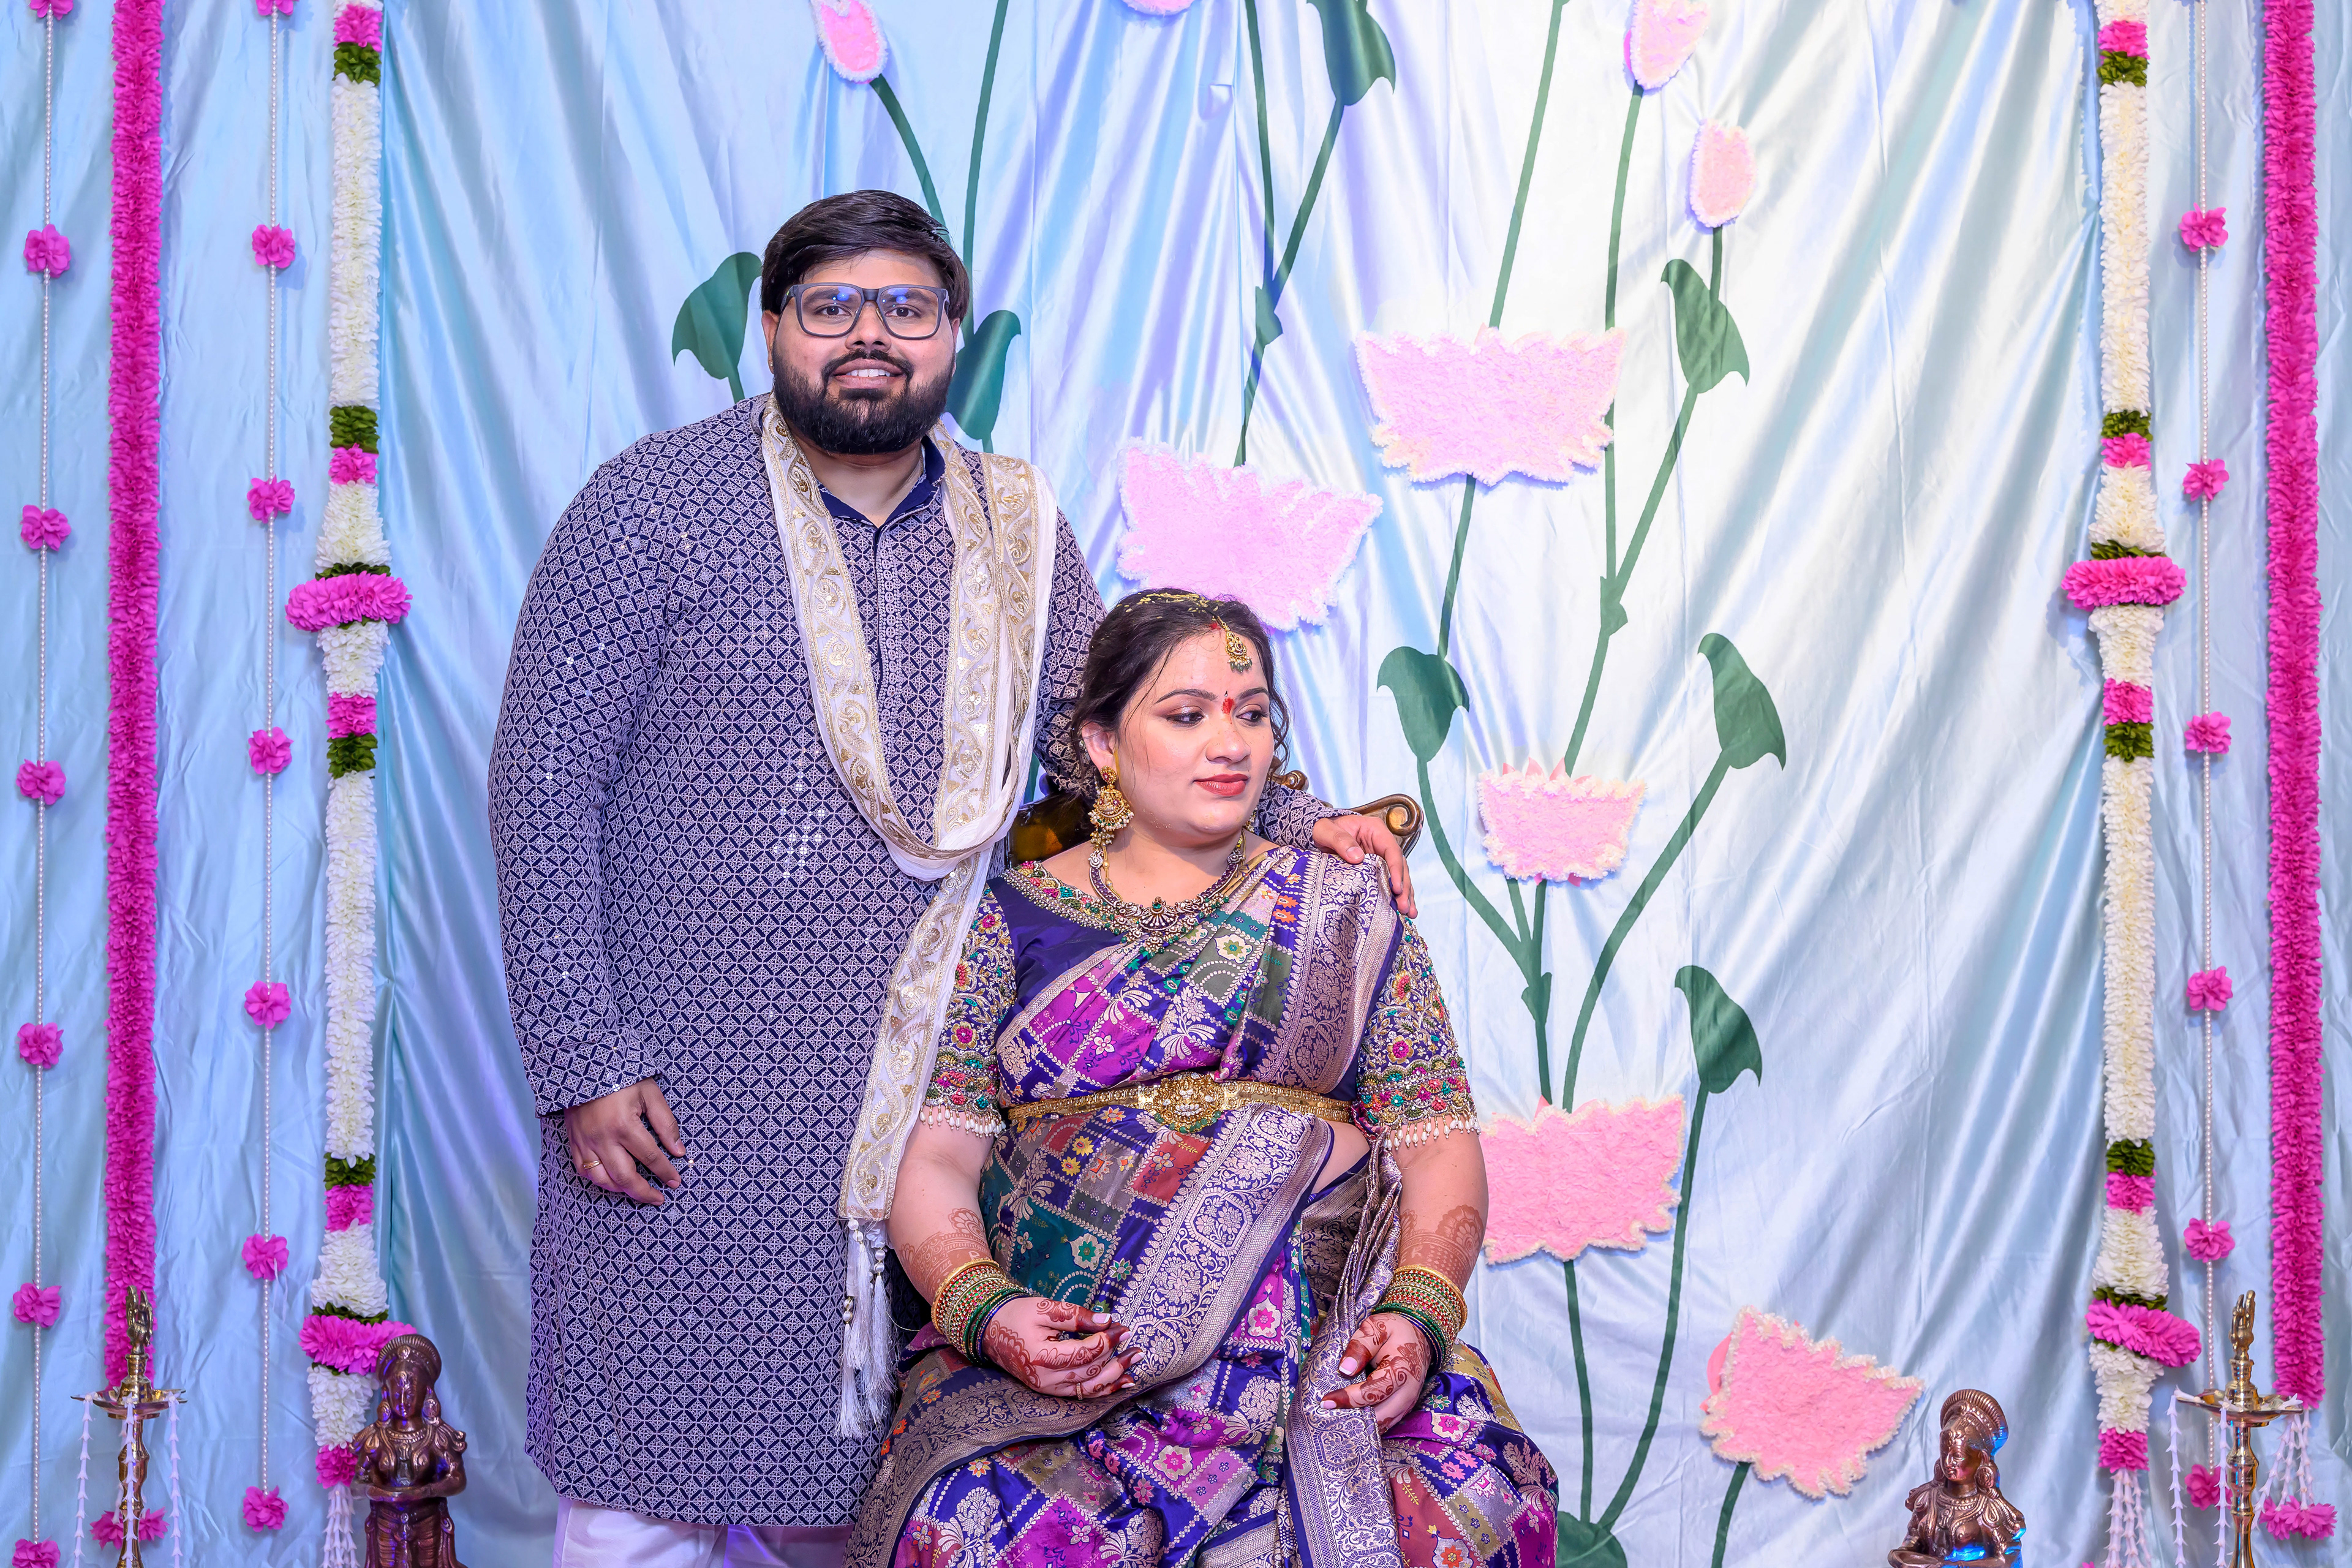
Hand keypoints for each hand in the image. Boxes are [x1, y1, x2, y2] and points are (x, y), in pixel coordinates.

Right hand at [563, 1077, 684, 1204]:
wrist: (584, 1065)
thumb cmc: (621, 1077)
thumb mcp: (650, 1093)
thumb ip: (665, 1123)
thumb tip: (678, 1151)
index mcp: (624, 1125)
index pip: (650, 1157)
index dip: (665, 1173)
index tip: (676, 1182)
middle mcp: (602, 1138)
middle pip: (625, 1177)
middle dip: (644, 1192)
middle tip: (658, 1198)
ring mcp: (585, 1142)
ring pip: (602, 1179)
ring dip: (621, 1190)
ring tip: (637, 1191)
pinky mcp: (574, 1142)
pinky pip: (583, 1171)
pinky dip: (599, 1180)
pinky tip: (612, 1180)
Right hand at [980, 1298, 1135, 1398]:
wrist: (991, 1331)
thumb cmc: (1017, 1315)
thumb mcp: (1045, 1308)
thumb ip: (1075, 1315)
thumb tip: (1106, 1321)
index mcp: (1041, 1356)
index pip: (1083, 1353)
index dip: (1107, 1341)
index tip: (1123, 1328)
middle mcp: (1044, 1378)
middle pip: (1090, 1373)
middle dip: (1116, 1358)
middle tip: (1135, 1344)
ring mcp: (1047, 1388)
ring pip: (1089, 1388)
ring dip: (1115, 1376)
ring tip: (1135, 1361)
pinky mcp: (1050, 1390)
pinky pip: (1081, 1393)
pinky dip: (1104, 1389)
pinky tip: (1123, 1381)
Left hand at [1311, 814, 1417, 918]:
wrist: (1320, 833)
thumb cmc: (1324, 828)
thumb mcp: (1326, 830)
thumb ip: (1340, 840)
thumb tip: (1358, 858)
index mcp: (1376, 831)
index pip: (1392, 850)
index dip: (1396, 870)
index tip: (1396, 888)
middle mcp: (1383, 844)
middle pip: (1400, 866)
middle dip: (1404, 888)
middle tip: (1404, 907)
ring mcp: (1381, 857)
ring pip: (1399, 876)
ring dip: (1405, 895)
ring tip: (1409, 913)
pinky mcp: (1376, 869)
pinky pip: (1389, 882)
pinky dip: (1396, 896)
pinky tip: (1400, 911)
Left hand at [1321, 1311, 1430, 1431]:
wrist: (1417, 1337)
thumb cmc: (1395, 1331)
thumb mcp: (1377, 1327)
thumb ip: (1361, 1345)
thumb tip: (1345, 1369)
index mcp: (1400, 1370)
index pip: (1373, 1392)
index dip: (1349, 1399)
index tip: (1327, 1401)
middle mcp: (1407, 1392)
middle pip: (1379, 1417)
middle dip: (1353, 1418)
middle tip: (1327, 1416)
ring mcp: (1407, 1404)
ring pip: (1382, 1424)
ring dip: (1361, 1425)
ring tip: (1335, 1419)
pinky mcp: (1403, 1409)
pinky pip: (1385, 1423)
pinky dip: (1369, 1424)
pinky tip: (1349, 1418)